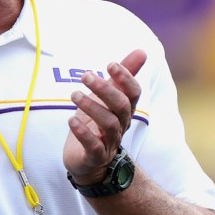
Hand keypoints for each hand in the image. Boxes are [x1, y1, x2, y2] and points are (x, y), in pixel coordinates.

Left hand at [63, 49, 144, 183]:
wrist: (87, 162)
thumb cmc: (97, 125)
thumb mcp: (107, 98)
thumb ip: (122, 76)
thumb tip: (142, 51)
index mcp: (125, 110)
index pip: (133, 93)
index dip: (125, 78)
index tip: (110, 64)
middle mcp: (121, 125)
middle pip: (121, 106)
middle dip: (105, 89)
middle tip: (86, 75)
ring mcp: (109, 141)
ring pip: (109, 124)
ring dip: (91, 106)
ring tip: (74, 94)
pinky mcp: (95, 156)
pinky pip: (94, 146)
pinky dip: (83, 133)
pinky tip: (72, 120)